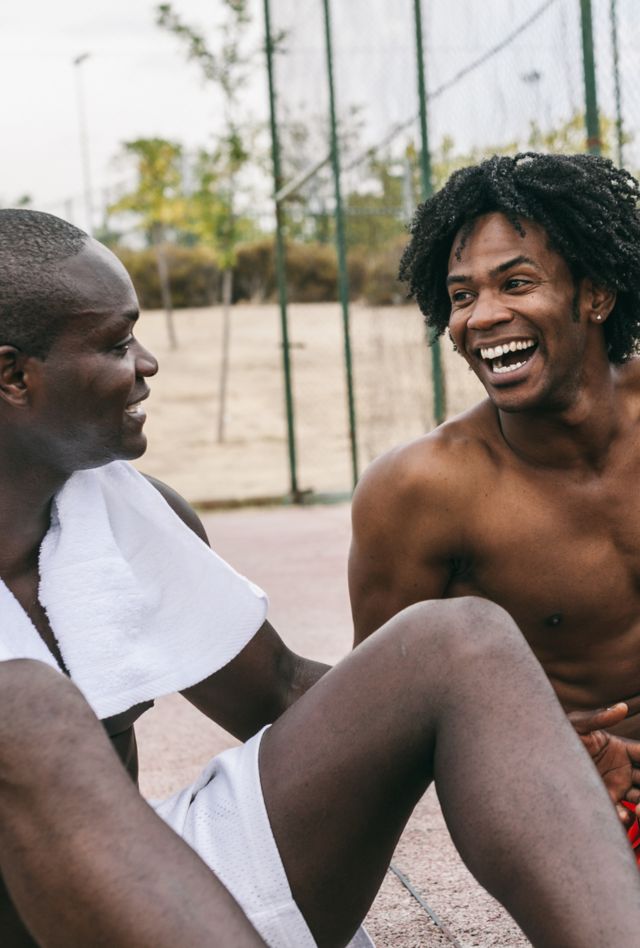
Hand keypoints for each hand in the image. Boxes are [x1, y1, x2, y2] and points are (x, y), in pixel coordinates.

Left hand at [568, 703, 639, 824]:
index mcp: (622, 749)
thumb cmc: (559, 736)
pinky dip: (626, 817)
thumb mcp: (577, 725)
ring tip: (639, 808)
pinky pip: (622, 814)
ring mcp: (616, 788)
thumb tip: (622, 707)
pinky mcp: (604, 803)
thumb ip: (599, 718)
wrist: (539, 759)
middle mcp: (624, 770)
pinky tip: (622, 815)